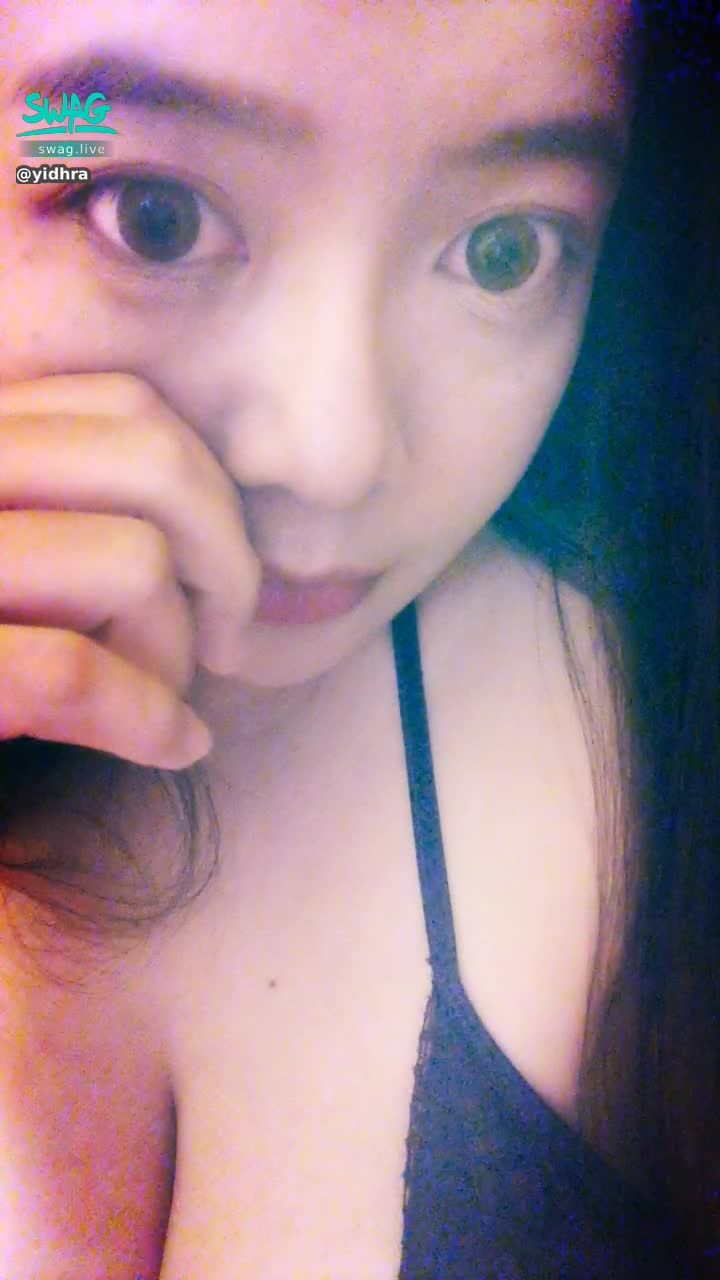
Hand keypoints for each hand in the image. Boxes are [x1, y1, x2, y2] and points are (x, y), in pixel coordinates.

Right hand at [0, 373, 259, 768]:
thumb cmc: (11, 629)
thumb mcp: (31, 544)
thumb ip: (62, 497)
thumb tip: (198, 487)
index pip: (124, 405)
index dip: (204, 486)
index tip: (211, 567)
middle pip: (153, 460)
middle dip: (224, 557)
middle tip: (225, 635)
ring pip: (133, 562)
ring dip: (176, 648)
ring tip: (158, 696)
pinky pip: (70, 674)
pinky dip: (146, 717)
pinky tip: (174, 743)